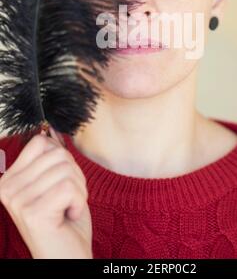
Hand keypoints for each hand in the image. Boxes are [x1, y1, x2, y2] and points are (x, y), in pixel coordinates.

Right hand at [0, 131, 91, 257]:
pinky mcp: (32, 211)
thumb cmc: (64, 221)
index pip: (41, 143)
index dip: (62, 159)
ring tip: (67, 208)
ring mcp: (17, 200)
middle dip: (74, 176)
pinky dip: (78, 201)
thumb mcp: (56, 182)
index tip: (60, 183)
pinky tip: (67, 216)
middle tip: (67, 199)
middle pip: (57, 154)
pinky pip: (69, 187)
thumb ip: (50, 157)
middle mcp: (7, 188)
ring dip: (78, 190)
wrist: (67, 257)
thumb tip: (49, 129)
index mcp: (10, 178)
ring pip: (66, 170)